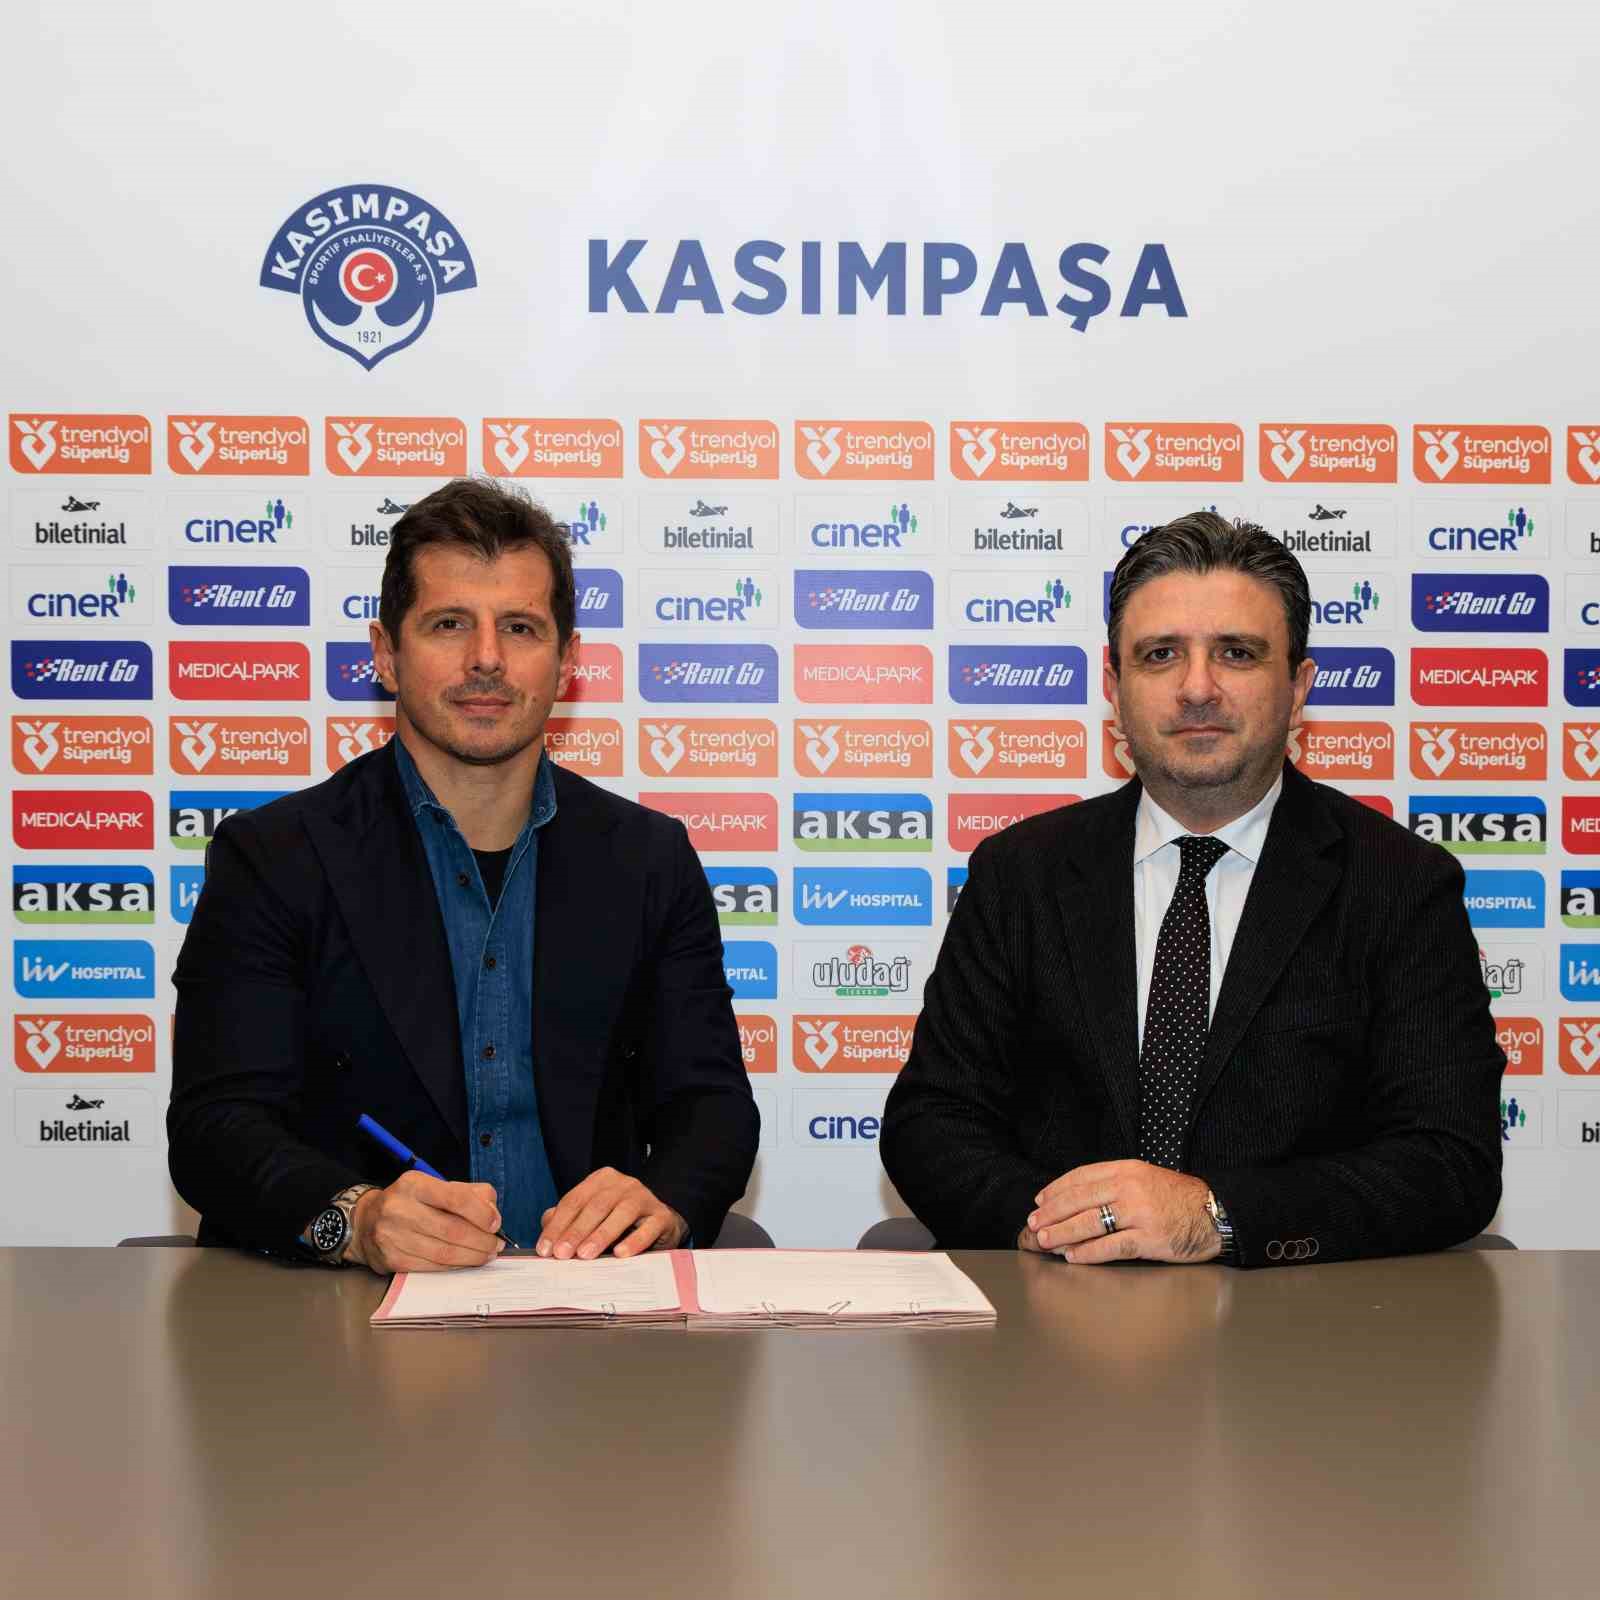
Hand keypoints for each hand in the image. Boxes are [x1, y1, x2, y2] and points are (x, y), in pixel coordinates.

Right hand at [346, 1170, 504, 1272]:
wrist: (366, 1223)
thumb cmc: (411, 1203)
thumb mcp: (436, 1187)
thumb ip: (469, 1194)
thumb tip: (492, 1214)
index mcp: (414, 1184)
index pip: (455, 1198)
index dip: (480, 1213)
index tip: (495, 1224)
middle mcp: (400, 1209)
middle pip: (452, 1230)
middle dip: (481, 1241)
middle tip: (495, 1245)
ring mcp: (393, 1236)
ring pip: (444, 1253)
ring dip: (472, 1257)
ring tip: (485, 1255)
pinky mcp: (392, 1260)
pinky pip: (432, 1267)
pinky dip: (454, 1266)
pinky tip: (465, 1262)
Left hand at [536, 1167, 686, 1259]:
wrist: (659, 1222)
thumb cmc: (618, 1221)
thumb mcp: (590, 1216)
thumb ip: (567, 1218)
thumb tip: (547, 1226)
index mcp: (601, 1180)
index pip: (574, 1201)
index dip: (558, 1225)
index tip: (545, 1249)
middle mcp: (623, 1184)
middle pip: (596, 1206)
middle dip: (575, 1231)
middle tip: (561, 1254)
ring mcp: (644, 1198)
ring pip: (621, 1213)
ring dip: (601, 1235)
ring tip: (585, 1255)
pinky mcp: (662, 1216)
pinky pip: (648, 1228)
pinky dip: (634, 1241)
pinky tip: (620, 1254)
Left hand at [1019, 1160, 1219, 1264]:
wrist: (1214, 1213)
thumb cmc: (1178, 1198)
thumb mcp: (1145, 1177)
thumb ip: (1114, 1183)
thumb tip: (1076, 1198)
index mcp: (1127, 1169)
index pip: (1081, 1177)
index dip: (1056, 1190)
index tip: (1040, 1201)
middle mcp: (1130, 1188)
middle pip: (1080, 1200)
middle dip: (1052, 1213)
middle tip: (1034, 1224)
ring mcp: (1140, 1213)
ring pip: (1090, 1223)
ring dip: (1063, 1233)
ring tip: (1046, 1240)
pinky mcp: (1149, 1239)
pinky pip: (1111, 1246)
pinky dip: (1088, 1252)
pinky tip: (1073, 1256)